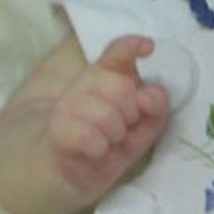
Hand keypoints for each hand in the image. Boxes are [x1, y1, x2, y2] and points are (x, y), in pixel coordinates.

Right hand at [47, 35, 169, 198]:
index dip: (131, 46)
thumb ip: (155, 105)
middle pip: (121, 88)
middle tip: (124, 127)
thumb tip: (149, 94)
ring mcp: (67, 105)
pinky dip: (101, 148)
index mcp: (107, 74)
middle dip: (132, 113)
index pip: (117, 53)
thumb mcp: (144, 123)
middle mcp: (85, 83)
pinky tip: (97, 150)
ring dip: (116, 135)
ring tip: (110, 141)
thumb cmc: (114, 140)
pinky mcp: (58, 130)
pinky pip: (90, 136)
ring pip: (106, 115)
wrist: (74, 167)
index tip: (148, 47)